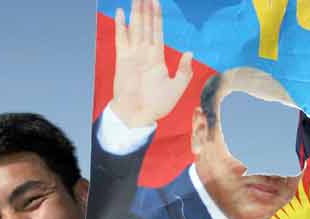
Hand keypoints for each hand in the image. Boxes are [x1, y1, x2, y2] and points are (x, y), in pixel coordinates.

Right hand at [110, 0, 192, 127]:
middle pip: (146, 25)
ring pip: (134, 28)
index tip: (156, 1)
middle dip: (145, 8)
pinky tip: (119, 13)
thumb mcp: (176, 88)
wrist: (137, 115)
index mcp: (157, 58)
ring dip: (135, 12)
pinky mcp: (122, 60)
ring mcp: (133, 56)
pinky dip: (120, 26)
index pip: (157, 32)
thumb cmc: (157, 105)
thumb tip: (189, 53)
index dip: (157, 16)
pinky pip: (121, 39)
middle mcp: (144, 54)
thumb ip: (184, 71)